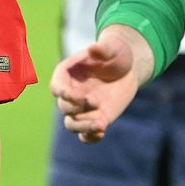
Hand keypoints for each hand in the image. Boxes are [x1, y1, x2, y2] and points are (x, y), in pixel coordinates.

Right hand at [53, 26, 153, 143]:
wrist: (129, 68)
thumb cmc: (116, 53)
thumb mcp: (113, 48)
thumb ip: (103, 49)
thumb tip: (93, 48)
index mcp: (67, 74)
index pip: (56, 87)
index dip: (62, 93)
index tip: (75, 96)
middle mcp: (71, 93)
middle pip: (64, 107)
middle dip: (77, 108)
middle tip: (95, 101)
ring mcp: (82, 109)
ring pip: (71, 125)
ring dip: (82, 127)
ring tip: (100, 125)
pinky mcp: (94, 119)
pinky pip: (86, 135)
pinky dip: (90, 137)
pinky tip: (102, 132)